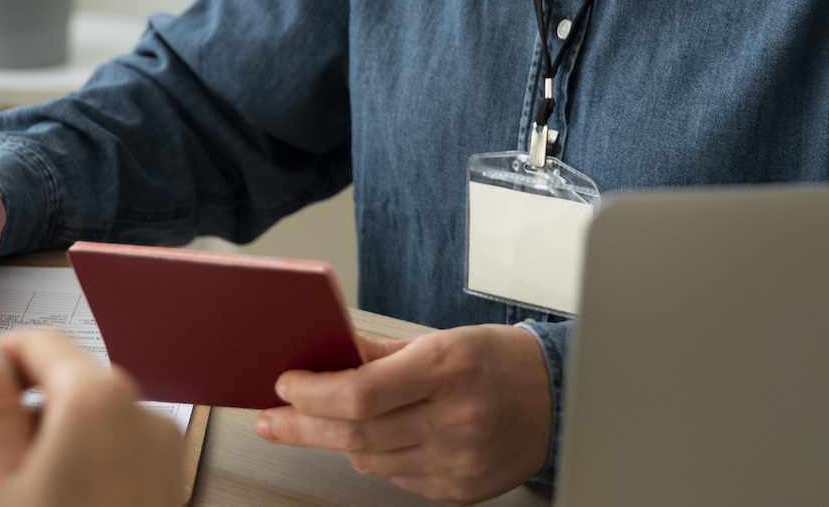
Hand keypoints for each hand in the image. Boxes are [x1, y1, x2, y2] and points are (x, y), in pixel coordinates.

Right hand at [0, 329, 184, 506]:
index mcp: (101, 399)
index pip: (40, 341)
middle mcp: (142, 418)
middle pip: (60, 393)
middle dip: (4, 426)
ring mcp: (160, 459)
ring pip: (79, 435)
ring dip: (29, 458)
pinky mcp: (163, 491)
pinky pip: (106, 465)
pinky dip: (66, 476)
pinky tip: (28, 502)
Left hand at [255, 324, 551, 503]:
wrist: (555, 401)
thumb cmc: (498, 361)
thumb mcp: (440, 338)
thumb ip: (378, 352)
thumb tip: (324, 357)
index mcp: (448, 369)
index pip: (360, 393)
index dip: (312, 394)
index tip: (285, 386)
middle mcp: (455, 419)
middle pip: (355, 433)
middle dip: (302, 426)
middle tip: (273, 419)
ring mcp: (458, 461)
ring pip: (370, 460)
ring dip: (338, 441)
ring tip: (324, 422)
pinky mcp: (459, 491)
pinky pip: (396, 478)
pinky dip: (376, 457)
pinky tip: (378, 438)